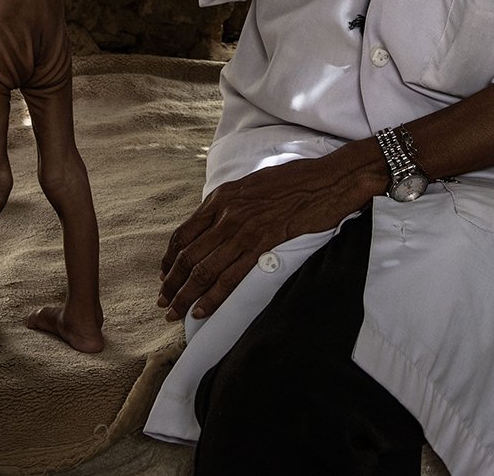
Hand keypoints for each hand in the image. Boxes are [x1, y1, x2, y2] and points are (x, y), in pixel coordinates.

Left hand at [158, 151, 376, 319]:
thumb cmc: (296, 180)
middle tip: (164, 303)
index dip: (170, 260)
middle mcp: (227, 213)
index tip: (165, 276)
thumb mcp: (252, 186)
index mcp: (222, 198)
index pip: (184, 234)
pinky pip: (230, 277)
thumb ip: (232, 205)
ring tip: (175, 314)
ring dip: (185, 295)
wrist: (329, 179)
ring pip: (204, 269)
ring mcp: (244, 229)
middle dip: (172, 283)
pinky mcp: (264, 244)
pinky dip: (213, 297)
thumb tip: (218, 226)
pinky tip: (203, 310)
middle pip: (188, 255)